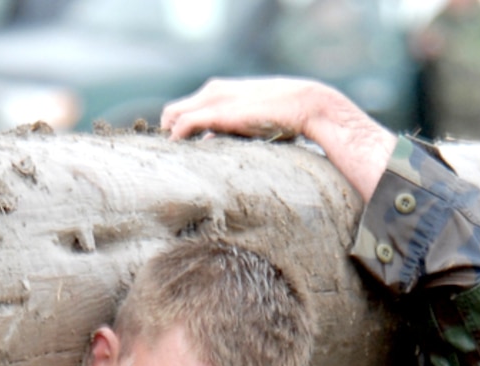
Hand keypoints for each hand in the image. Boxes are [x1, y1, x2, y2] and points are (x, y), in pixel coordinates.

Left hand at [161, 77, 394, 200]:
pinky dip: (178, 138)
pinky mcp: (219, 112)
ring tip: (175, 161)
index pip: (186, 108)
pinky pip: (184, 124)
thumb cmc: (288, 119)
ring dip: (171, 138)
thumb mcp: (254, 125)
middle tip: (174, 160)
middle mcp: (215, 91)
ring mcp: (216, 100)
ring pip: (173, 116)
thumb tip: (215, 150)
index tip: (181, 153)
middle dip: (170, 135)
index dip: (179, 130)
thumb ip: (233, 134)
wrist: (309, 106)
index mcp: (223, 91)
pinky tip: (180, 153)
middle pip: (174, 111)